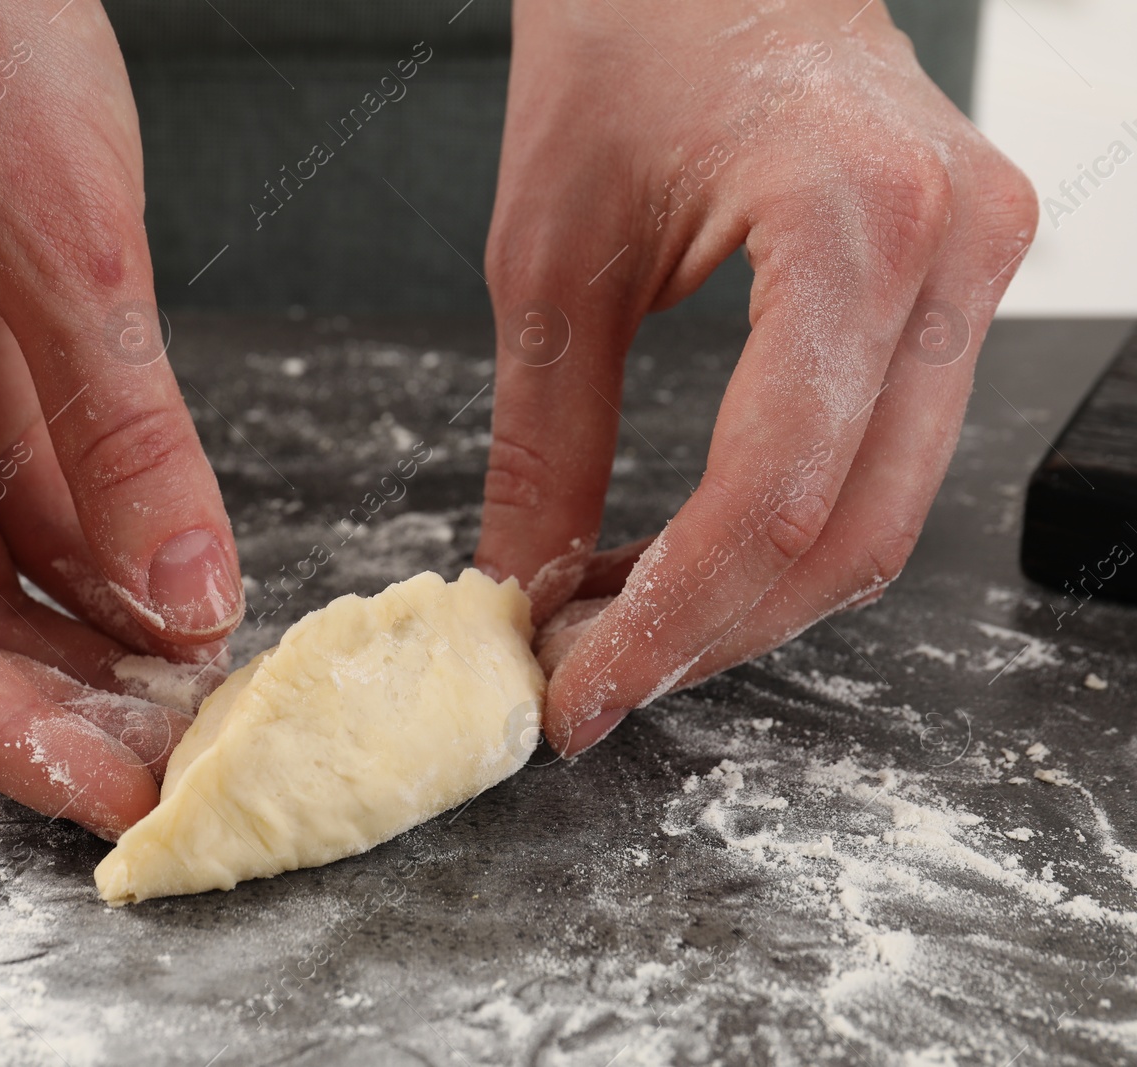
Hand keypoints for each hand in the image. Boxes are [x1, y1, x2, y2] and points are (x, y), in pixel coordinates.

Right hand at [0, 0, 241, 837]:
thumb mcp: (66, 247)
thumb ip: (127, 436)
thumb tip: (191, 599)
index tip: (105, 792)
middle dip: (47, 694)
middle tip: (170, 758)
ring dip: (77, 631)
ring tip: (188, 692)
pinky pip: (8, 491)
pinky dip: (90, 546)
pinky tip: (170, 594)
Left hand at [475, 0, 1036, 754]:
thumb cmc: (627, 43)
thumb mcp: (549, 255)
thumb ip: (541, 438)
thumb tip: (523, 584)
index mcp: (849, 220)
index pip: (771, 492)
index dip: (671, 620)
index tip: (580, 690)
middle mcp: (950, 248)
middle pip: (850, 531)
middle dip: (713, 632)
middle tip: (593, 677)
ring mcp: (979, 267)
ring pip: (883, 514)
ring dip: (749, 597)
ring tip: (622, 620)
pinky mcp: (960, 287)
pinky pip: (885, 458)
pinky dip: (783, 532)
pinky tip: (686, 556)